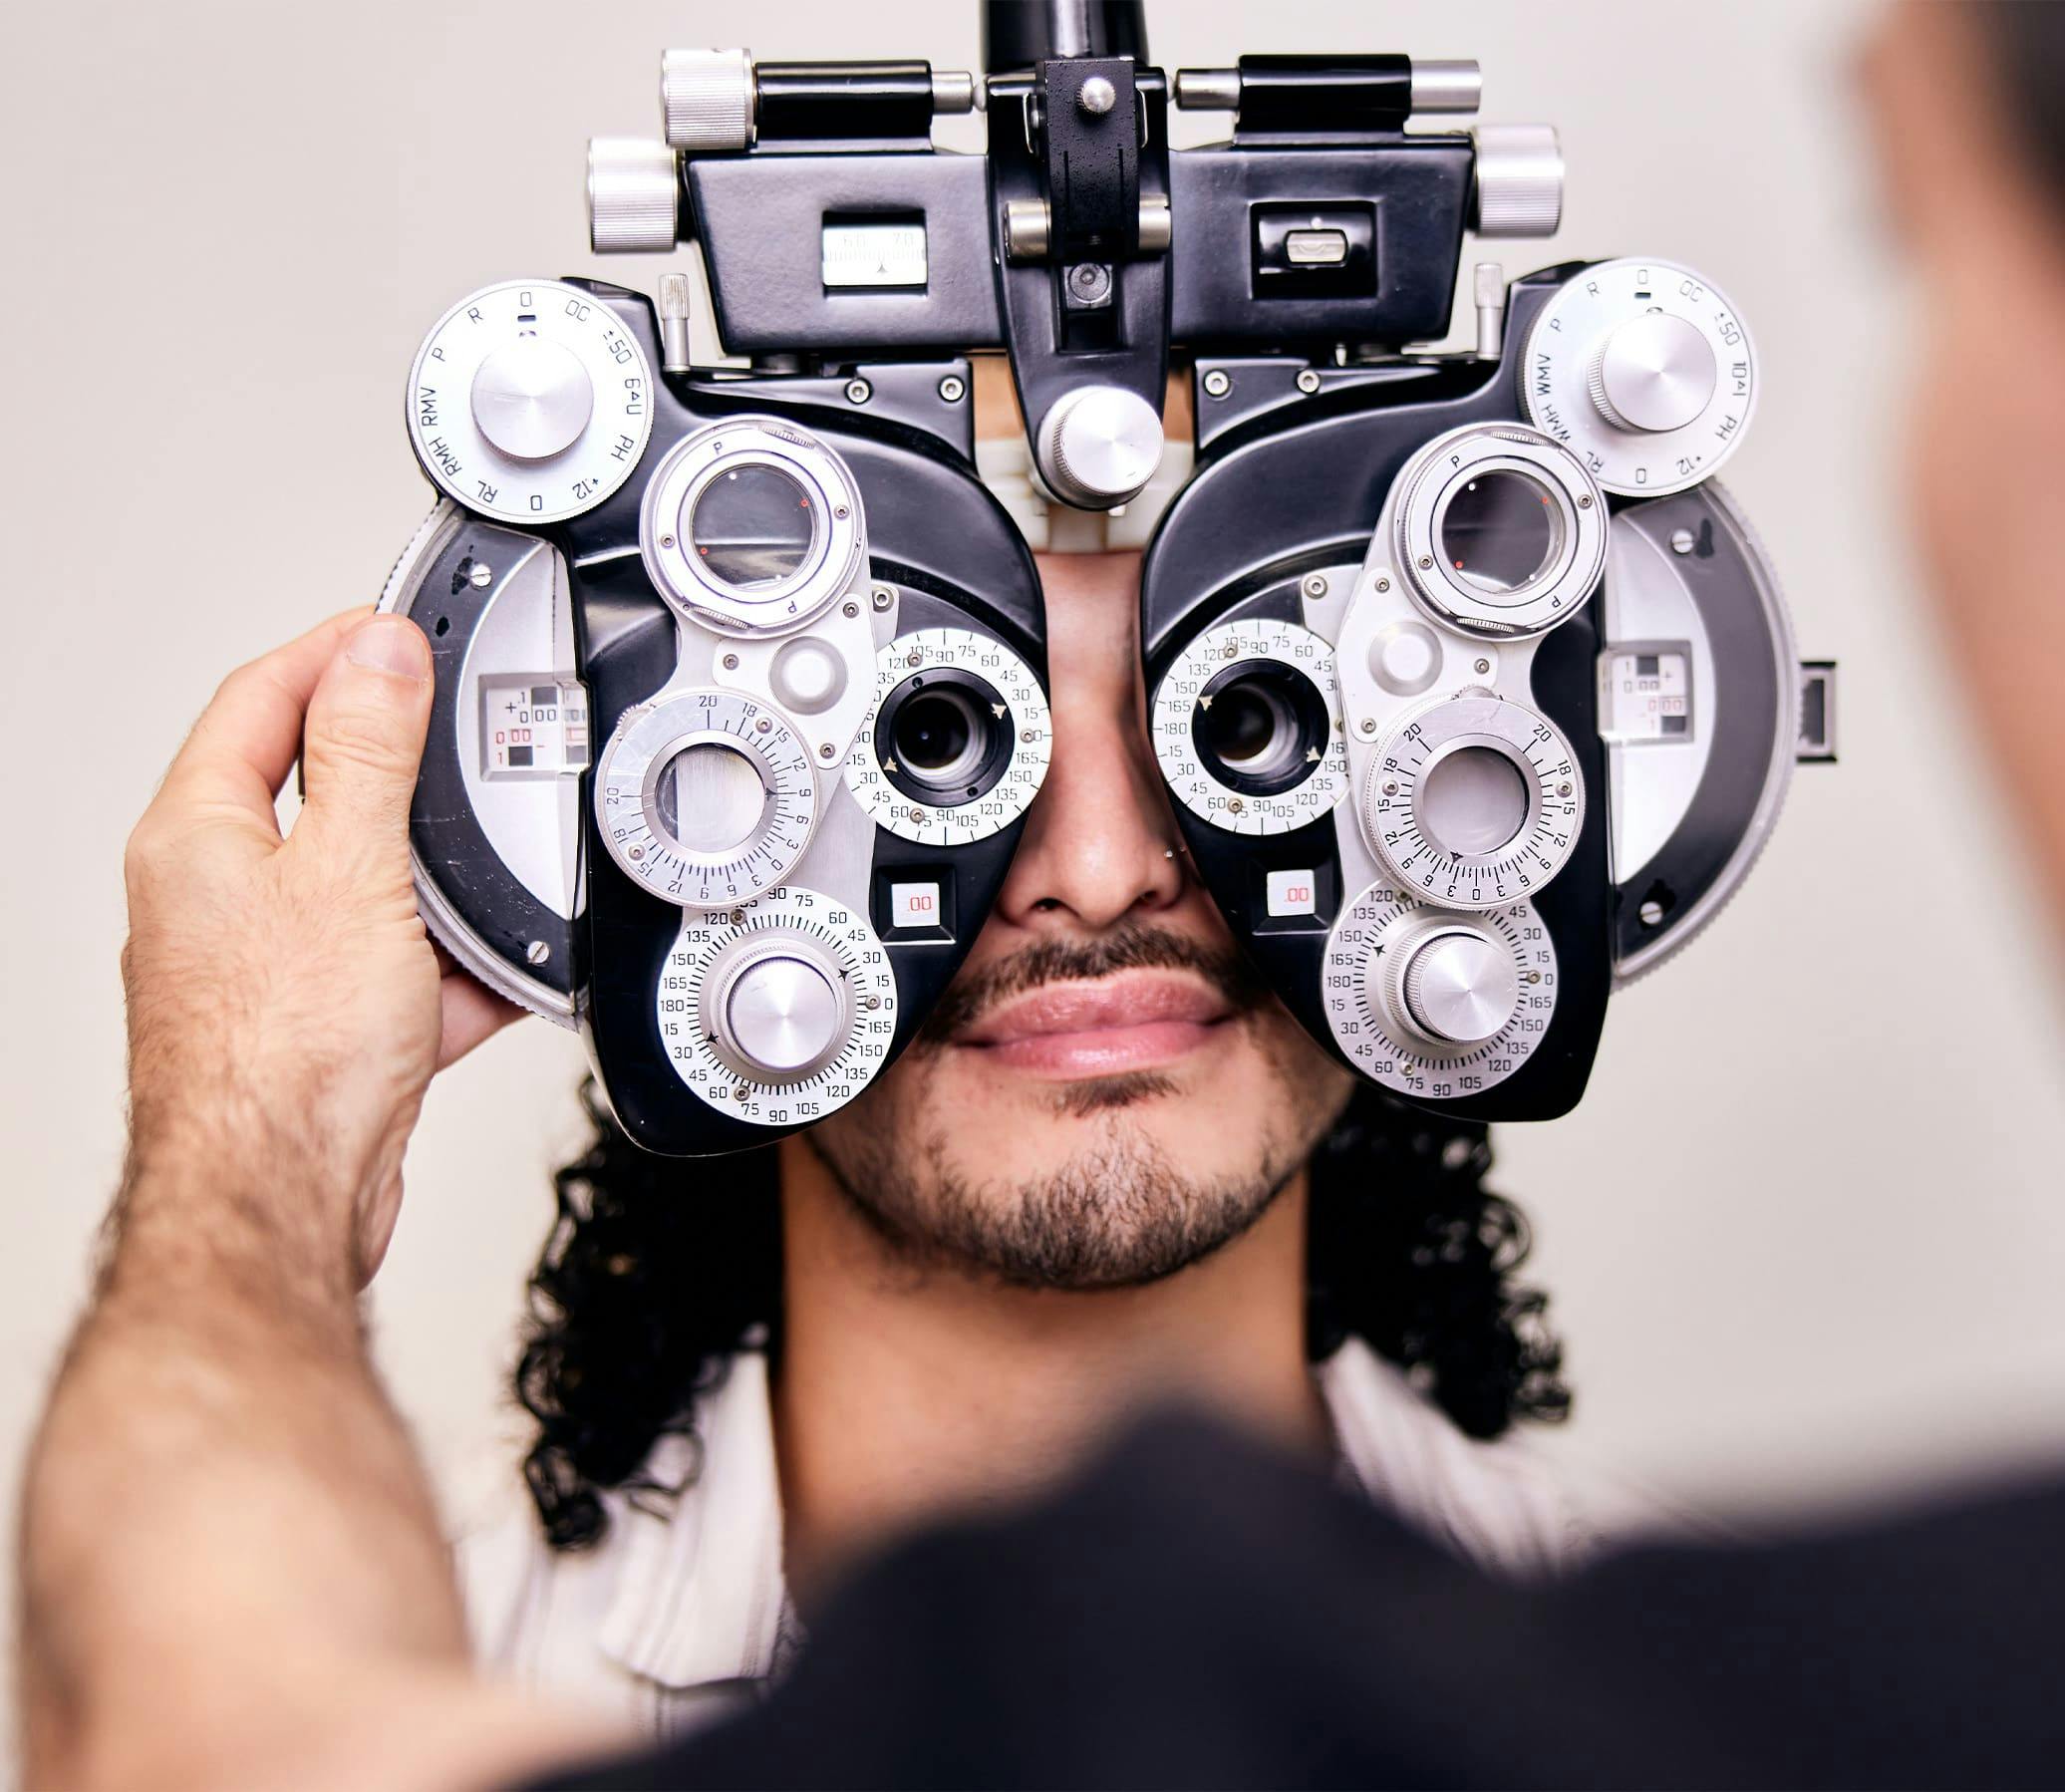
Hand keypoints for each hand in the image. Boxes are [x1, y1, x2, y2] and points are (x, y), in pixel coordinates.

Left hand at [120, 608, 520, 1287]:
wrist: (285, 1200)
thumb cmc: (281, 1056)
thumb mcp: (350, 870)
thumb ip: (370, 753)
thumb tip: (378, 653)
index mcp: (198, 834)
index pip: (259, 698)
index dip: (333, 650)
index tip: (399, 629)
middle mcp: (216, 893)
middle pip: (319, 790)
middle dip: (403, 771)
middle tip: (460, 739)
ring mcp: (267, 963)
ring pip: (369, 886)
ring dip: (438, 885)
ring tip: (488, 880)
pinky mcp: (319, 1026)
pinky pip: (399, 971)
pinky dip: (452, 970)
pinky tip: (492, 979)